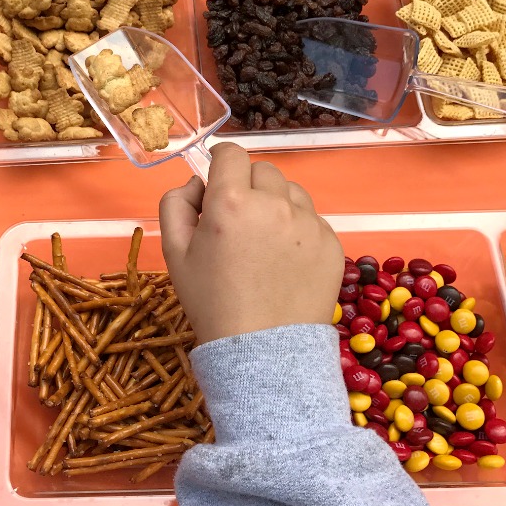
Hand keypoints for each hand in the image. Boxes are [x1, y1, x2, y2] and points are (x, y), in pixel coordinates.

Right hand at [159, 143, 343, 344]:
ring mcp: (309, 223)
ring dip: (276, 204)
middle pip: (262, 170)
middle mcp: (275, 204)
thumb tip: (197, 182)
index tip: (218, 183)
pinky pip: (312, 220)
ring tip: (265, 244)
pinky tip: (285, 262)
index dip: (220, 164)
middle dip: (248, 186)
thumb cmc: (211, 302)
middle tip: (239, 223)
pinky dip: (298, 231)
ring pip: (291, 192)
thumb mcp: (174, 254)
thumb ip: (176, 204)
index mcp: (232, 202)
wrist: (262, 351)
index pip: (231, 153)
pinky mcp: (332, 243)